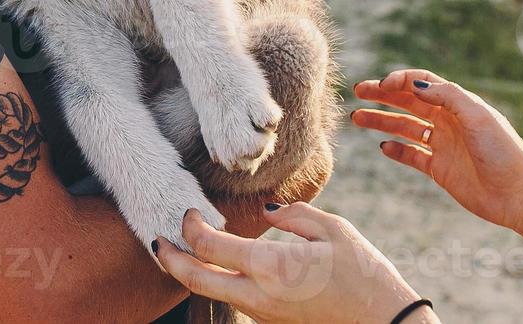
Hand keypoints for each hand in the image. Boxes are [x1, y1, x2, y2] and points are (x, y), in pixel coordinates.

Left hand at [154, 206, 430, 323]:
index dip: (190, 226)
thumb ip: (292, 215)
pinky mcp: (272, 322)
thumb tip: (265, 212)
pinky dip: (217, 283)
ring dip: (191, 273)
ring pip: (213, 293)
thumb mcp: (333, 230)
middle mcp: (260, 295)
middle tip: (156, 240)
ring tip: (180, 250)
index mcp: (272, 267)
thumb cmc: (366, 274)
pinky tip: (218, 267)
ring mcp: (264, 314)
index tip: (188, 210)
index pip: (210, 247)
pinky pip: (235, 300)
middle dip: (169, 259)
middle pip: (196, 280)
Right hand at [351, 70, 522, 242]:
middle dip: (382, 95)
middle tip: (358, 92)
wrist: (519, 196)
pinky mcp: (440, 169)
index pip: (422, 83)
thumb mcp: (478, 116)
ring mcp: (442, 145)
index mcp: (458, 104)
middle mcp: (447, 121)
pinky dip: (396, 150)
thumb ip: (447, 97)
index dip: (399, 80)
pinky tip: (383, 147)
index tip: (380, 86)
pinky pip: (411, 155)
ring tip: (357, 118)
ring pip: (405, 127)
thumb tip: (414, 84)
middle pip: (408, 102)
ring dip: (382, 121)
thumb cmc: (504, 152)